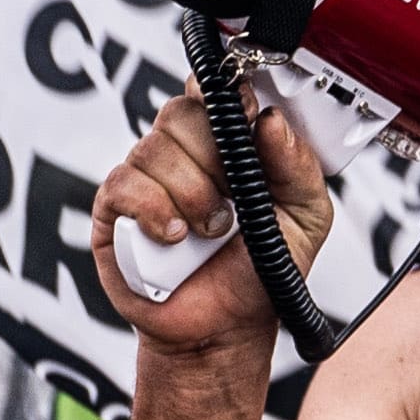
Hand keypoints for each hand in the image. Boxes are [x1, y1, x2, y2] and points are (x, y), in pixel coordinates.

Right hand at [88, 91, 321, 356]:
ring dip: (191, 195)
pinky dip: (156, 212)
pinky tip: (174, 237)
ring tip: (209, 230)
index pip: (213, 89)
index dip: (225, 92)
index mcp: (227, 143)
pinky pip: (125, 185)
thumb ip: (298, 166)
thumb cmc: (259, 271)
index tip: (246, 112)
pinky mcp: (115, 209)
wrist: (223, 329)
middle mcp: (183, 154)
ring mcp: (146, 178)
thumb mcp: (305, 219)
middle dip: (212, 157)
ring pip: (154, 148)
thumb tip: (272, 121)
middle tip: (233, 197)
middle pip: (180, 111)